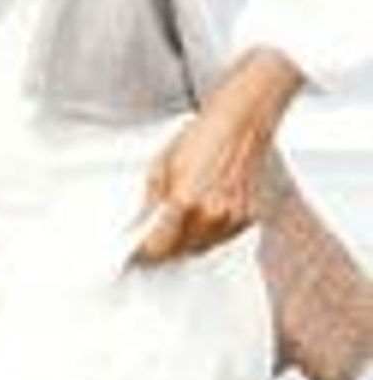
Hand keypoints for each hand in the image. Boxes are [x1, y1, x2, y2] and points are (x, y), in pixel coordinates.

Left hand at [132, 49, 303, 264]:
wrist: (239, 124)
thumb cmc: (202, 136)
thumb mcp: (163, 163)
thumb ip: (150, 198)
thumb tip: (139, 220)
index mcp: (186, 200)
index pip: (158, 244)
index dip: (143, 253)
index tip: (133, 256)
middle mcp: (212, 215)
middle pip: (180, 251)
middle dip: (162, 251)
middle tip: (147, 247)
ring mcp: (233, 219)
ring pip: (201, 248)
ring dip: (183, 245)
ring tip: (169, 234)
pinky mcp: (247, 218)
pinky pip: (222, 239)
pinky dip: (206, 235)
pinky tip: (196, 223)